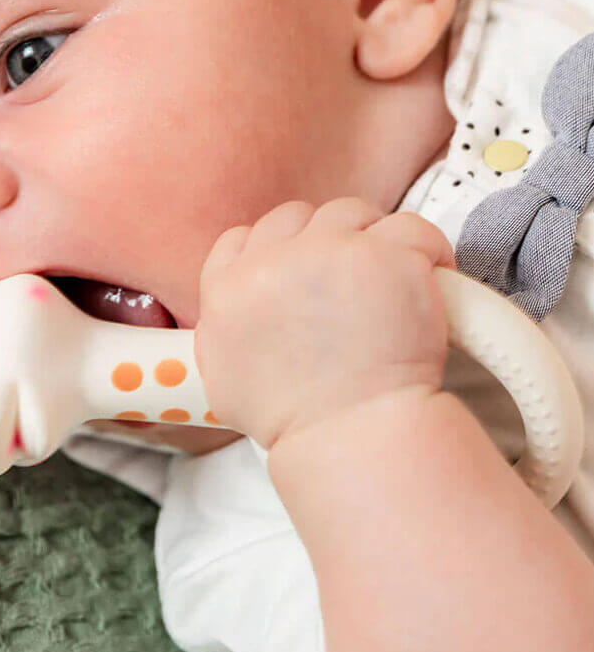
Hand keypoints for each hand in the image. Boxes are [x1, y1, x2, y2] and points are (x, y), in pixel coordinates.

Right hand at [194, 198, 454, 449]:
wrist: (350, 438)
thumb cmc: (295, 421)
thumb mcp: (224, 377)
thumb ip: (223, 329)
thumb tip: (234, 309)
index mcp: (228, 288)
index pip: (243, 237)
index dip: (276, 251)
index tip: (301, 273)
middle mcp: (273, 261)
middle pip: (298, 218)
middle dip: (324, 243)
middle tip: (350, 283)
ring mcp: (331, 252)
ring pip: (352, 213)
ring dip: (371, 242)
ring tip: (391, 283)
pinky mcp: (386, 255)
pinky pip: (411, 227)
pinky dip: (425, 249)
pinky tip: (428, 278)